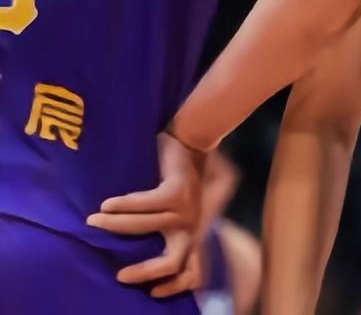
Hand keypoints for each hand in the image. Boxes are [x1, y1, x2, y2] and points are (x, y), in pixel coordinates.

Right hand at [86, 130, 206, 296]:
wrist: (191, 142)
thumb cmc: (171, 179)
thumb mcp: (168, 211)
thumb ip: (154, 230)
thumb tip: (117, 253)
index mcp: (189, 234)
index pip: (192, 271)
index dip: (175, 287)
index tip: (152, 293)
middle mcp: (191, 226)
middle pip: (174, 262)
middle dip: (145, 272)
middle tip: (120, 275)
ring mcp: (186, 209)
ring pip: (143, 227)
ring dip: (113, 225)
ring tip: (93, 220)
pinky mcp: (176, 192)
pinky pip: (143, 204)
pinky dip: (121, 205)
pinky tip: (106, 204)